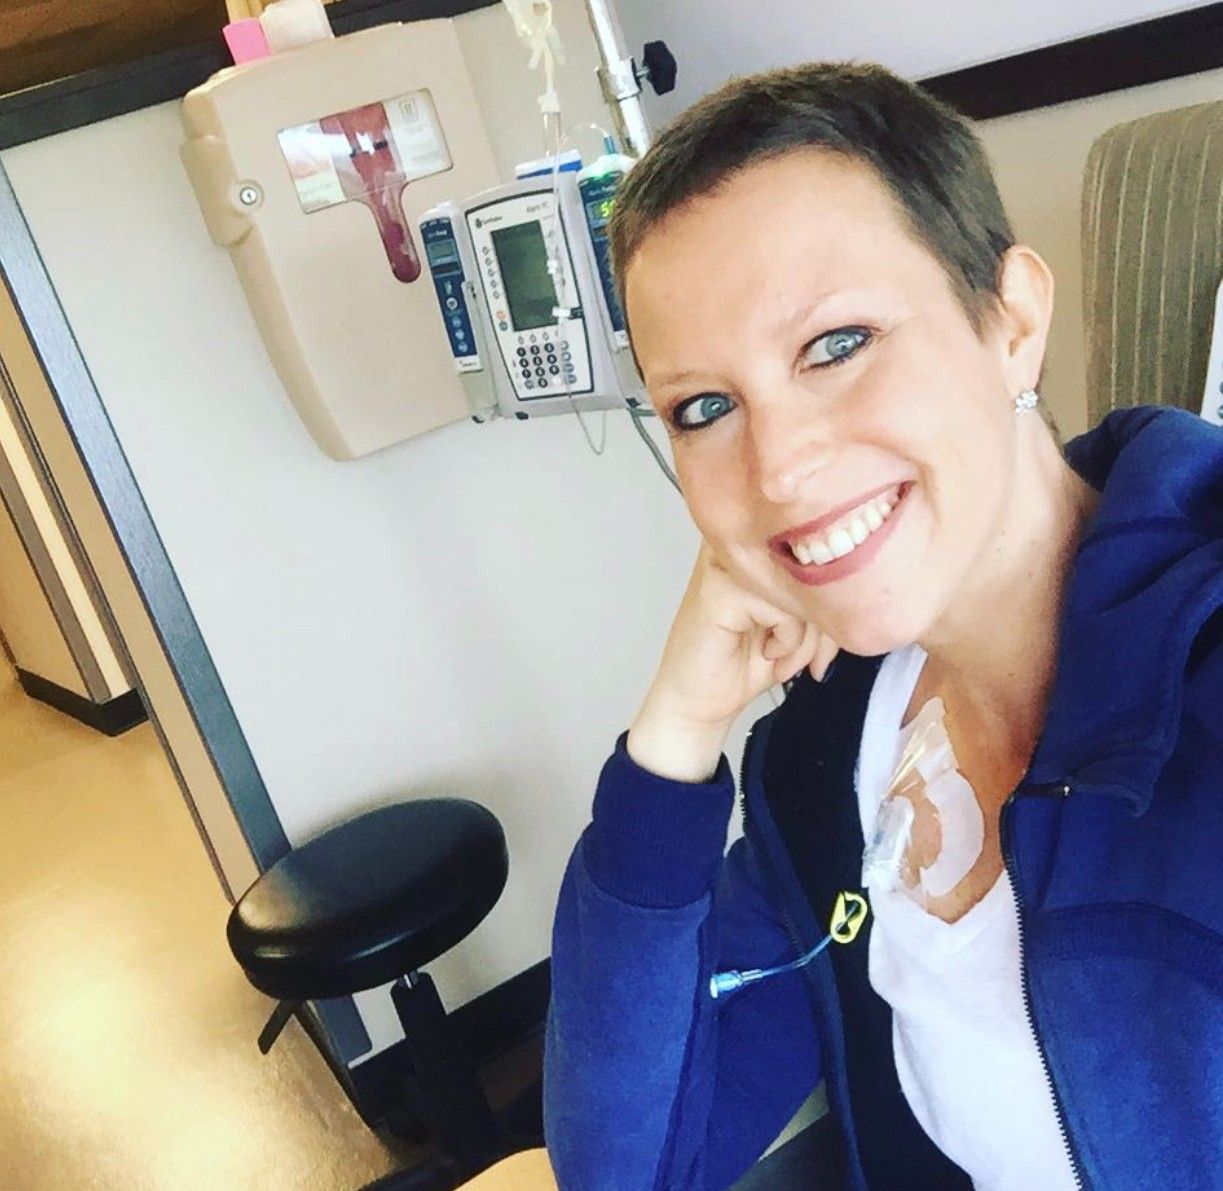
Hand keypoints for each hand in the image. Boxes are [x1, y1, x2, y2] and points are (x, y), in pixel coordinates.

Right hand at [627, 546, 838, 781]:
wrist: (696, 702)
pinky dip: (787, 641)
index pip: (822, 550)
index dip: (837, 601)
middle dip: (826, 625)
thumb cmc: (745, 661)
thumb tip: (865, 596)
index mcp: (760, 541)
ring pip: (803, 588)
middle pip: (816, 566)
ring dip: (807, 639)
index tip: (825, 644)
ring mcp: (726, 561)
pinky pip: (783, 607)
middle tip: (812, 660)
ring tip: (783, 658)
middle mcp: (741, 541)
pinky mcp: (719, 589)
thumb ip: (828, 602)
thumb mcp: (802, 627)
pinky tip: (767, 654)